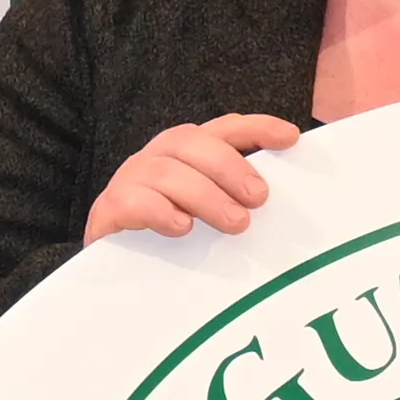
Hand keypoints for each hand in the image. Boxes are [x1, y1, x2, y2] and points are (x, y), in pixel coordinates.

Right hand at [87, 114, 302, 240]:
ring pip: (167, 172)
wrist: (109, 272)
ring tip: (236, 223)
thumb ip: (235, 203)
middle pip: (191, 142)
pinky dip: (161, 211)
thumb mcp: (207, 216)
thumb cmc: (168, 239)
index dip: (256, 128)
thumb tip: (276, 206)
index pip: (223, 129)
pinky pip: (133, 201)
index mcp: (186, 153)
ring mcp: (130, 181)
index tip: (290, 138)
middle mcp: (157, 158)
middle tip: (259, 198)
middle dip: (229, 167)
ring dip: (205, 195)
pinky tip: (183, 228)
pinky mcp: (108, 210)